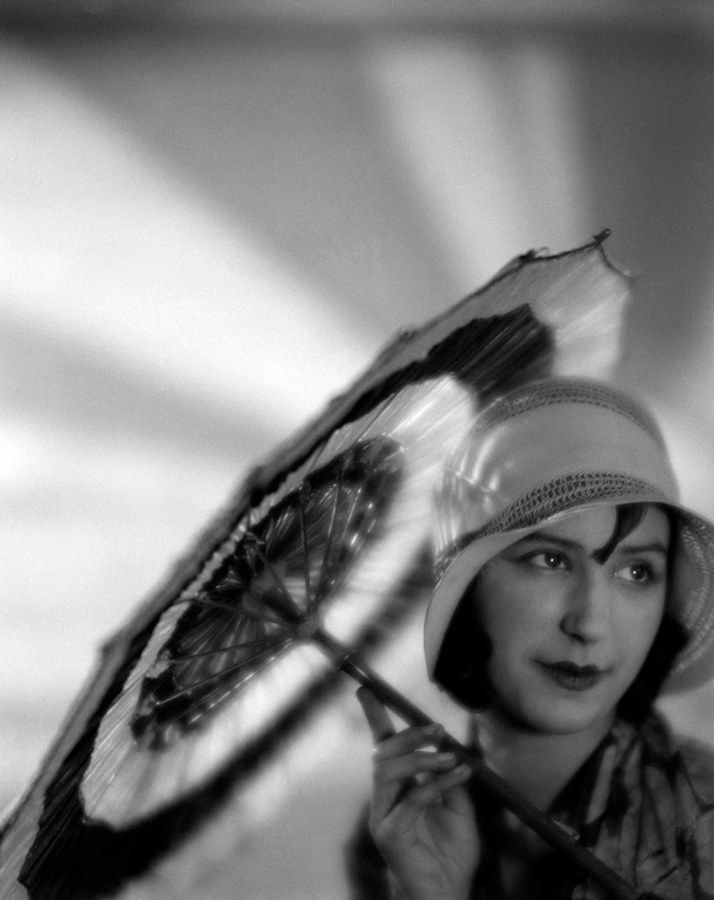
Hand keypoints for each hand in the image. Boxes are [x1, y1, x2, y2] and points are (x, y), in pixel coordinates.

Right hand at [357, 688, 479, 898]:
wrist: (450, 891)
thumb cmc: (451, 853)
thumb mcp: (458, 807)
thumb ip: (449, 778)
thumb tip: (452, 749)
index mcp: (397, 788)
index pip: (382, 746)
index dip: (374, 717)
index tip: (366, 690)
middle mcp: (384, 798)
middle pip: (383, 754)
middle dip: (408, 736)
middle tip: (437, 730)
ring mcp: (383, 815)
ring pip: (388, 771)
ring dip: (420, 758)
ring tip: (449, 759)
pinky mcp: (389, 833)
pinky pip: (410, 798)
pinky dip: (435, 783)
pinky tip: (456, 777)